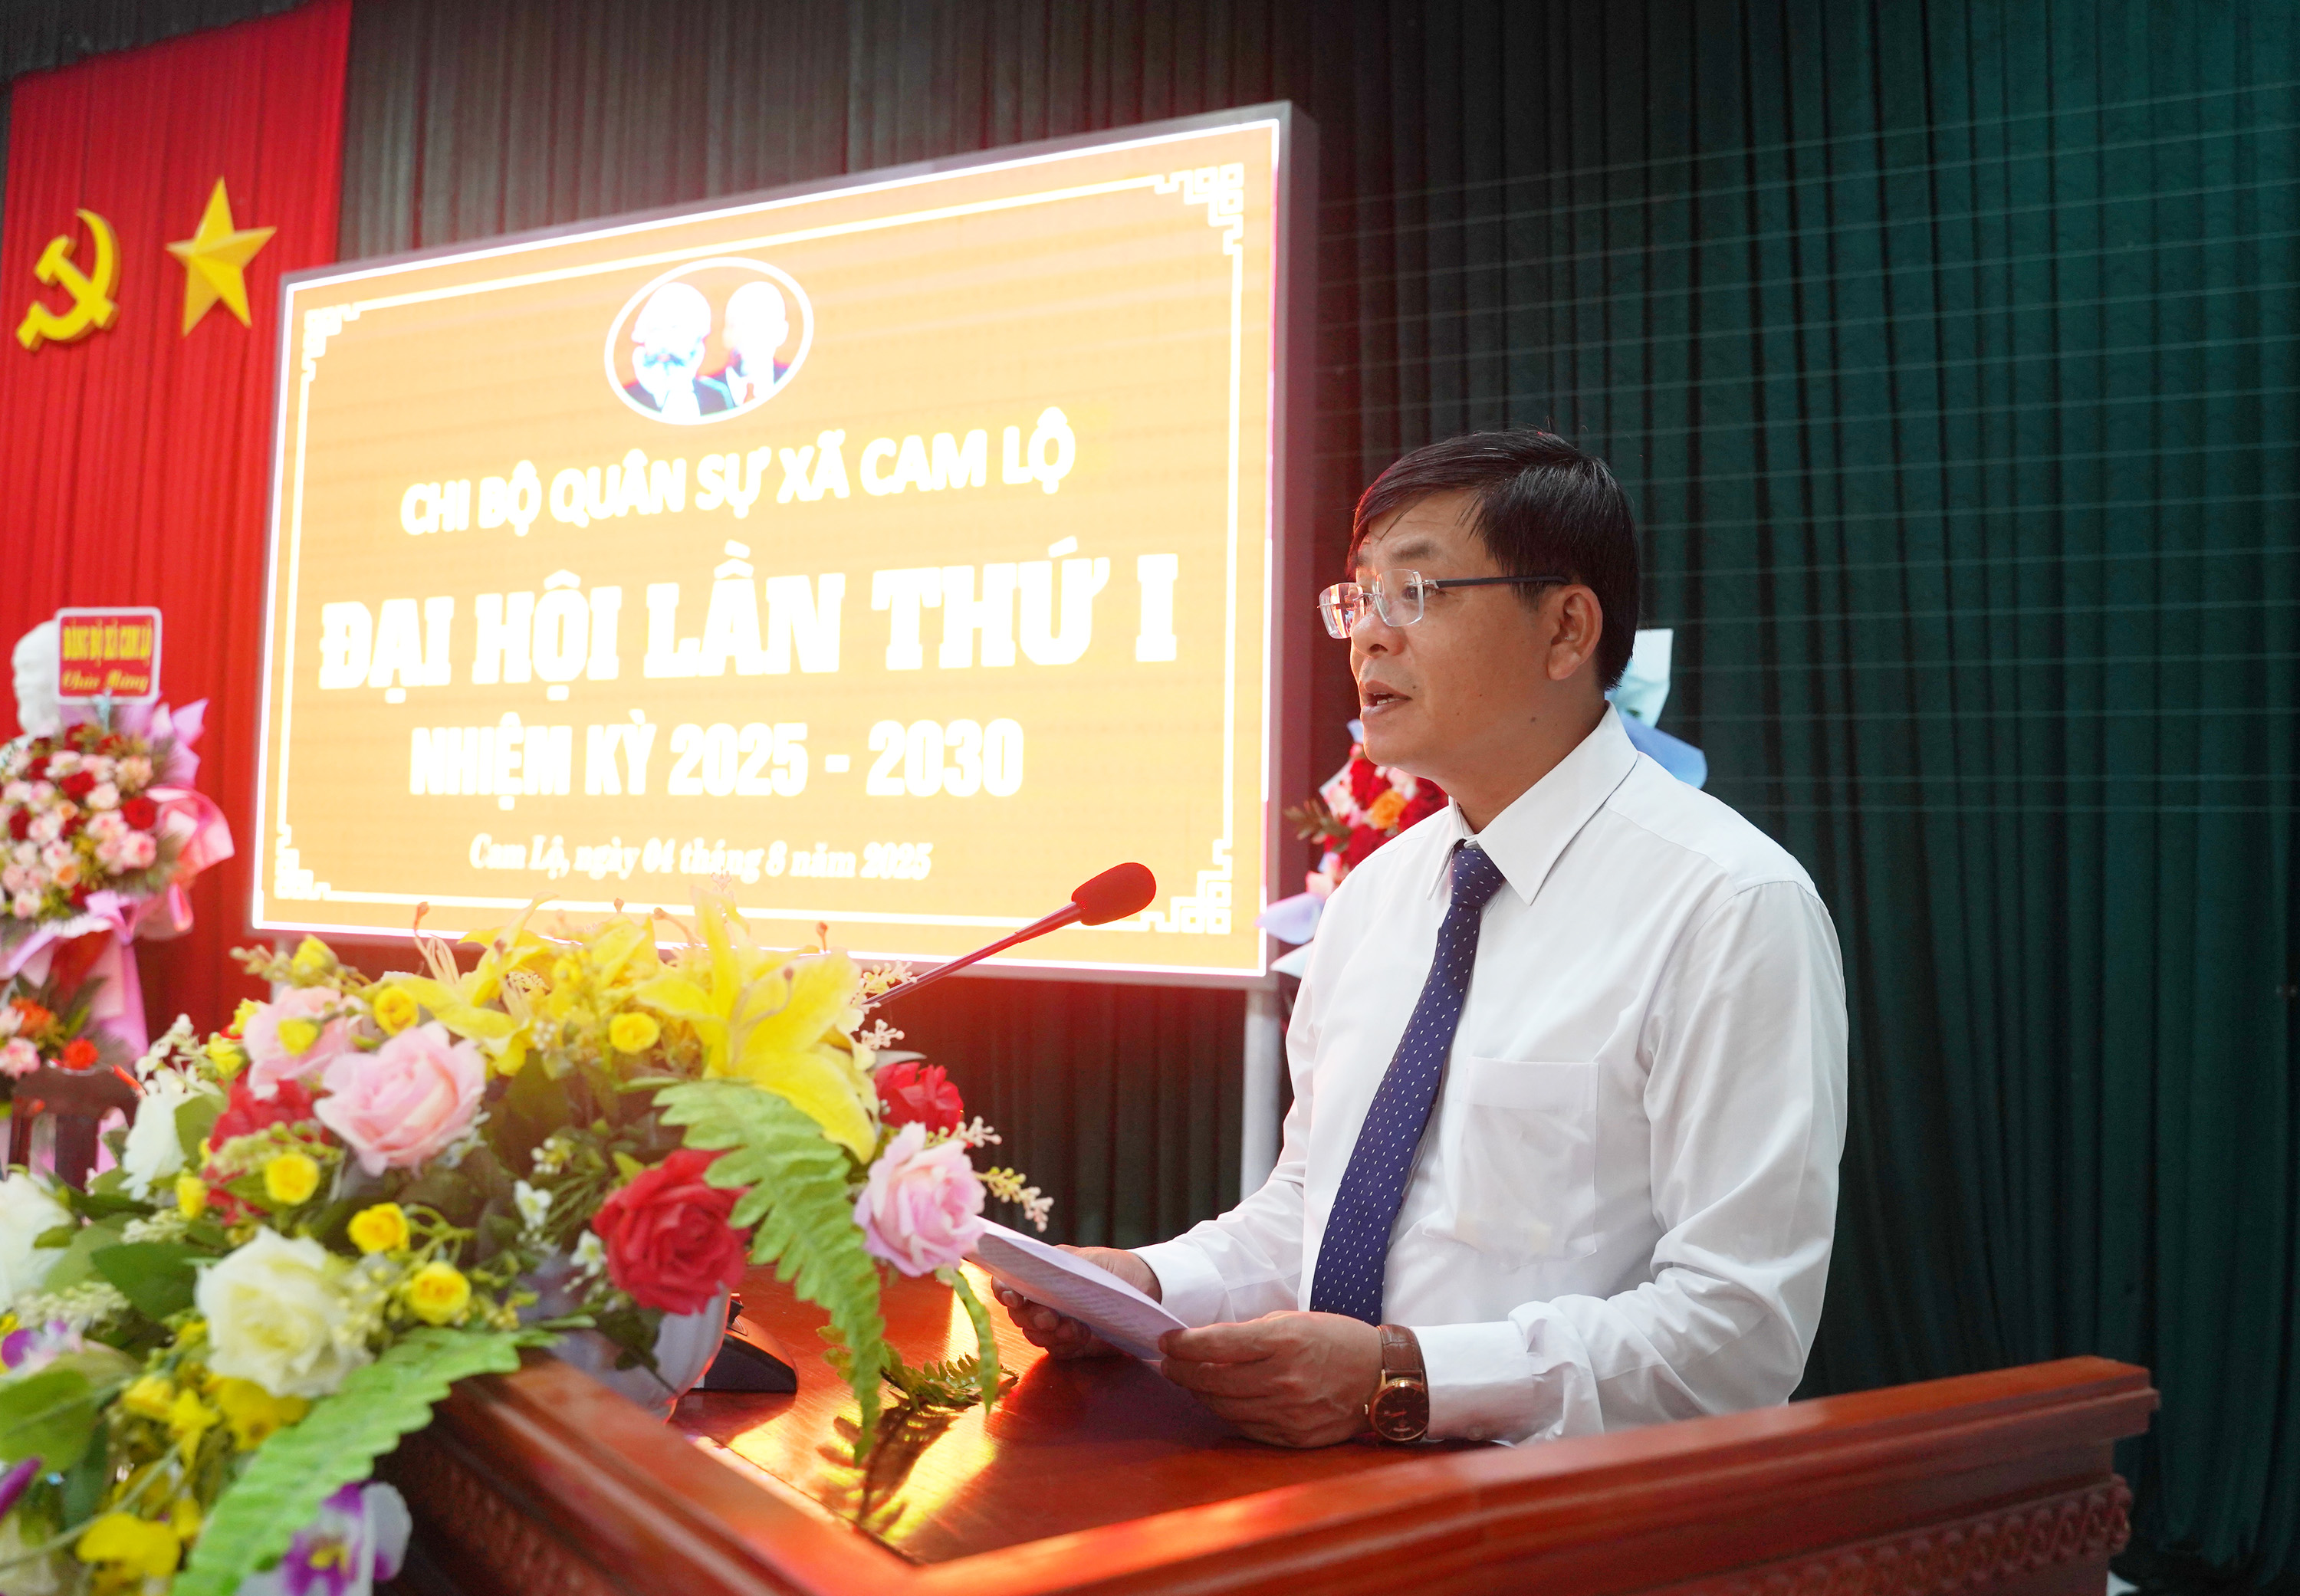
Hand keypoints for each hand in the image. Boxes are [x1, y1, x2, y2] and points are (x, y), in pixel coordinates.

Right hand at [993, 1246, 1160, 1359]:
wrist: (1147, 1288)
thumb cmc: (1114, 1268)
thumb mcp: (1088, 1261)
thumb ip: (1061, 1266)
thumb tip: (1039, 1270)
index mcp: (1041, 1276)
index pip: (1008, 1284)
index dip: (1004, 1291)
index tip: (1014, 1297)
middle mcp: (1042, 1301)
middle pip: (1018, 1314)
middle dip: (1031, 1317)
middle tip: (1050, 1317)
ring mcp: (1055, 1325)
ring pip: (1034, 1335)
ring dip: (1049, 1333)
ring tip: (1074, 1328)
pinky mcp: (1070, 1345)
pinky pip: (1055, 1350)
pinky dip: (1064, 1345)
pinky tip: (1081, 1337)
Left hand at [1156, 1311, 1381, 1446]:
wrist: (1382, 1376)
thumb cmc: (1337, 1340)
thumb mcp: (1295, 1320)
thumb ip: (1251, 1334)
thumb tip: (1206, 1344)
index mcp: (1283, 1340)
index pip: (1215, 1344)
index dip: (1183, 1343)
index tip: (1166, 1341)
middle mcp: (1283, 1378)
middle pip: (1212, 1380)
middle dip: (1181, 1370)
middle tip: (1168, 1363)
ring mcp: (1288, 1412)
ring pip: (1223, 1406)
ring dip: (1198, 1393)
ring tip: (1187, 1380)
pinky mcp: (1293, 1437)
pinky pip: (1245, 1427)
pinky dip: (1225, 1413)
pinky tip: (1216, 1400)